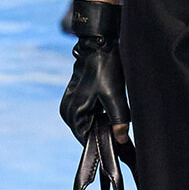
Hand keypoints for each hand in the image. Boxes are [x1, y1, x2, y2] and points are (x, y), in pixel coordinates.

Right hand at [60, 0, 130, 145]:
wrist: (98, 47)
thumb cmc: (106, 70)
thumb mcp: (116, 97)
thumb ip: (119, 121)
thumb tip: (121, 141)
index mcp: (73, 113)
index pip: (86, 139)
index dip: (102, 141)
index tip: (117, 142)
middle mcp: (67, 111)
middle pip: (87, 131)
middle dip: (102, 131)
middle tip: (119, 127)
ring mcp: (69, 104)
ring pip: (88, 123)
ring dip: (100, 122)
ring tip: (112, 113)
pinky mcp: (74, 98)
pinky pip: (87, 114)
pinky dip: (98, 115)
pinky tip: (107, 107)